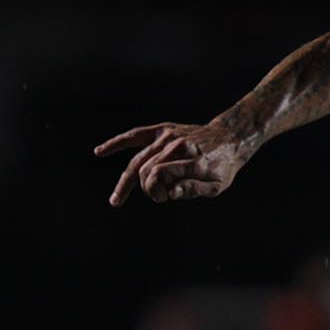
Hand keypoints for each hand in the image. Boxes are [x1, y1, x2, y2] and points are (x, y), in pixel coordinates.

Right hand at [94, 120, 252, 205]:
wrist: (230, 138)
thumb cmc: (224, 167)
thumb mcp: (217, 186)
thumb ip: (193, 190)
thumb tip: (169, 194)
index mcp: (192, 160)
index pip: (160, 175)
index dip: (155, 191)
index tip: (162, 198)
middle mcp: (179, 145)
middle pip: (146, 169)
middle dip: (147, 188)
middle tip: (157, 198)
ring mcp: (169, 136)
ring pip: (139, 160)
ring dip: (129, 181)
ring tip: (118, 199)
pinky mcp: (163, 130)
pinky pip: (135, 136)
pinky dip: (117, 143)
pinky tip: (99, 152)